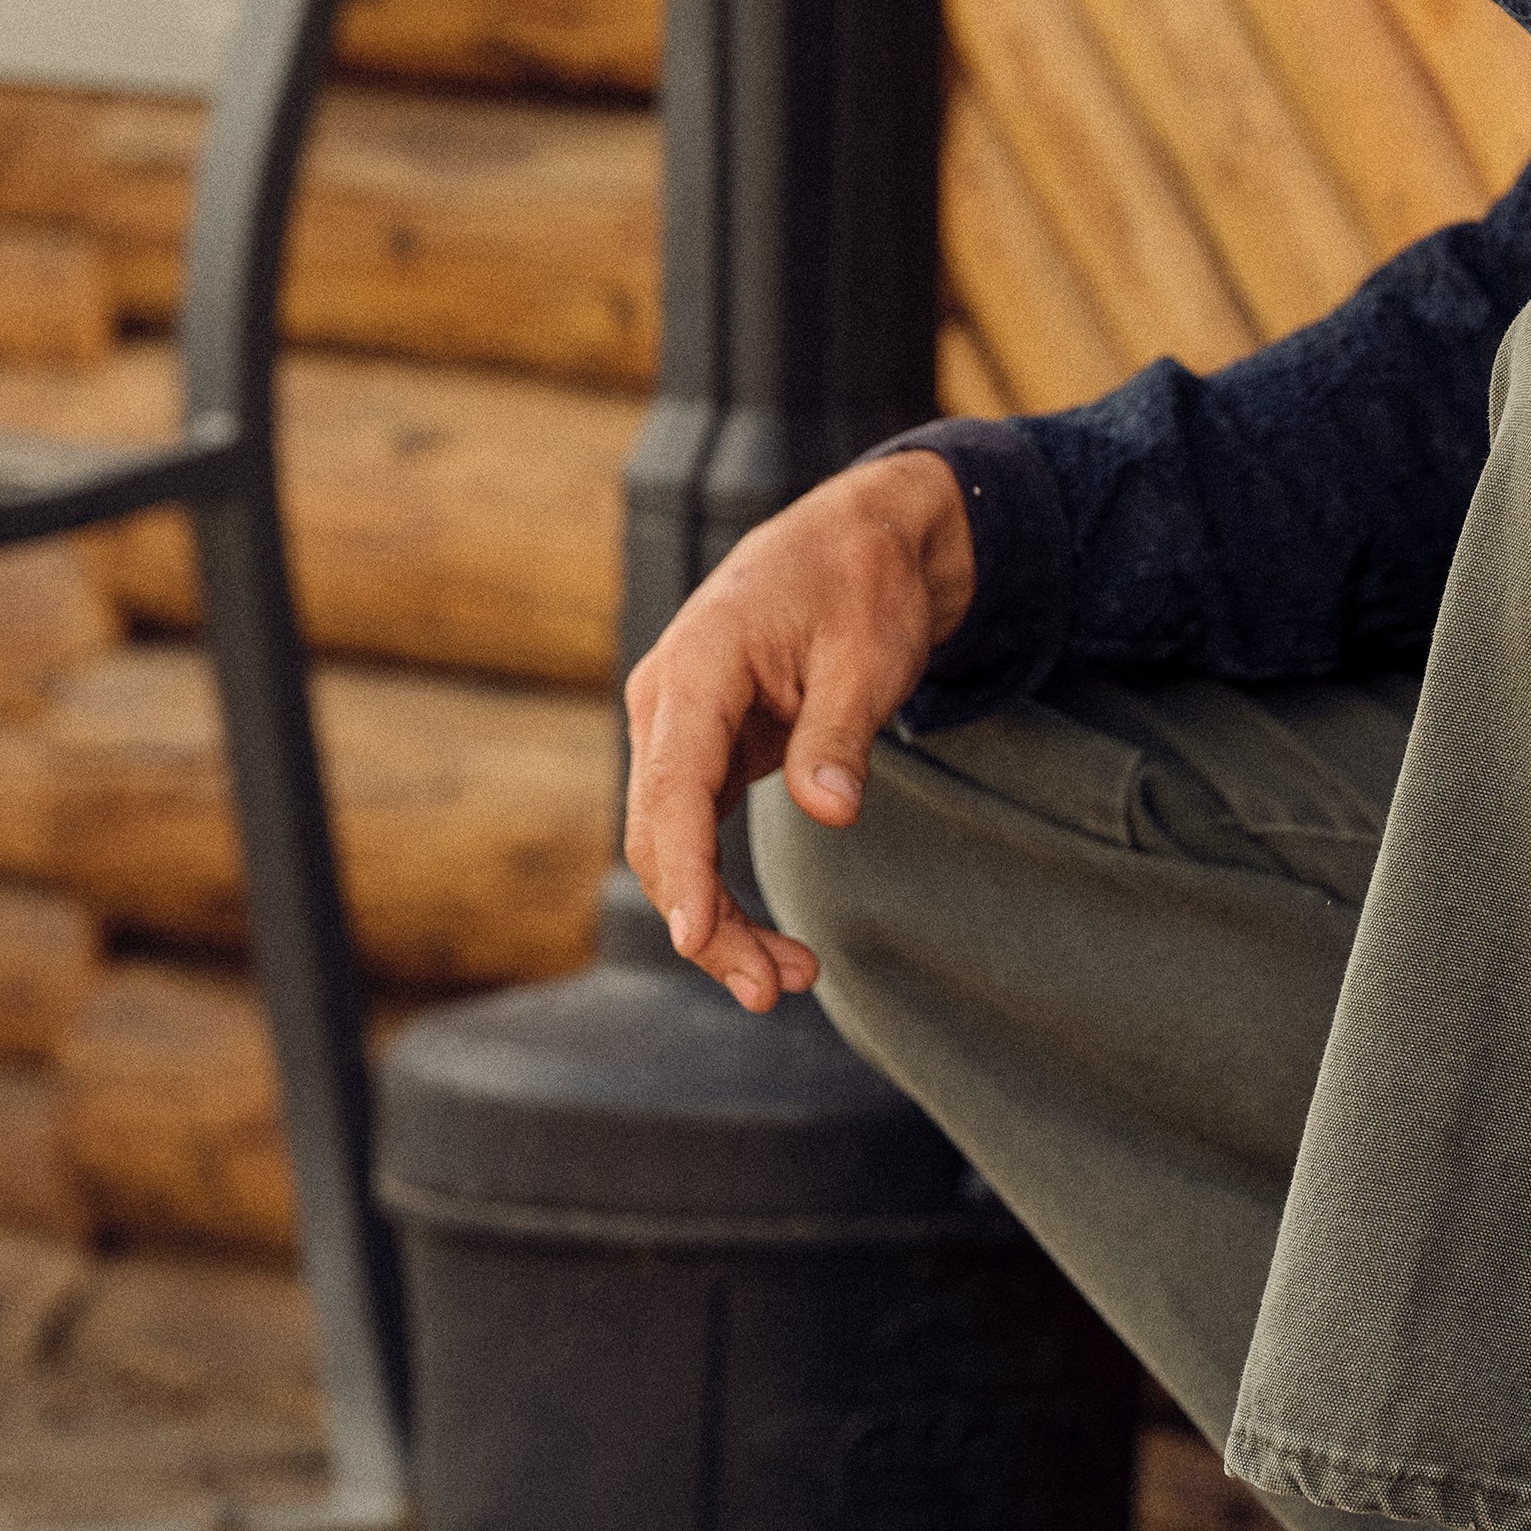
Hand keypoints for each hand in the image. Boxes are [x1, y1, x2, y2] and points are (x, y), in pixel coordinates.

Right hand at [621, 449, 976, 1011]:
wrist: (859, 540)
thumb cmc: (862, 585)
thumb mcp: (868, 655)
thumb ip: (840, 733)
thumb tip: (831, 811)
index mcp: (697, 667)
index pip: (674, 783)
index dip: (685, 867)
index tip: (696, 936)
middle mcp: (667, 702)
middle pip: (663, 832)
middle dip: (707, 920)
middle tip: (774, 990)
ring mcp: (677, 729)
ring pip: (674, 845)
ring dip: (716, 920)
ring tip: (784, 983)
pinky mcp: (702, 750)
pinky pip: (696, 833)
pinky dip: (723, 891)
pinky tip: (766, 943)